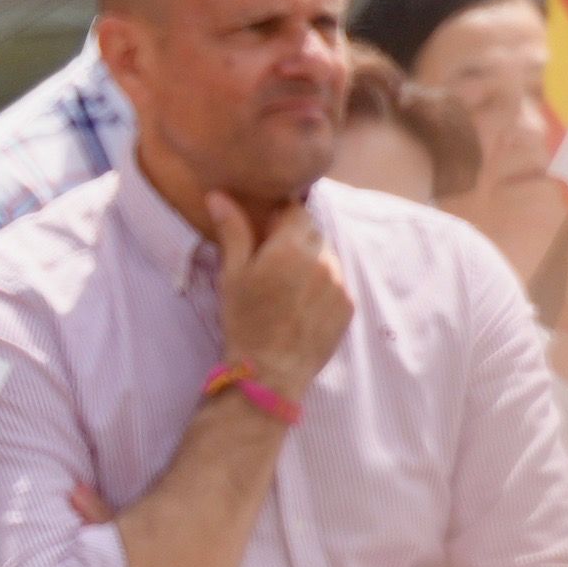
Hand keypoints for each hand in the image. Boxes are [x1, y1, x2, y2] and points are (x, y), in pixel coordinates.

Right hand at [206, 190, 350, 395]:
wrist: (270, 371)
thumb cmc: (244, 321)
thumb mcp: (232, 275)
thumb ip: (233, 231)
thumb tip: (218, 195)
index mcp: (291, 246)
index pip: (296, 211)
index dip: (280, 219)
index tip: (266, 235)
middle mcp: (322, 258)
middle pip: (313, 232)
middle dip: (296, 240)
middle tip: (274, 265)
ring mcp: (340, 282)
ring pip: (327, 256)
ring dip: (311, 263)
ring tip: (289, 289)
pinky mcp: (348, 303)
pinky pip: (337, 281)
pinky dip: (323, 285)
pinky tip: (303, 305)